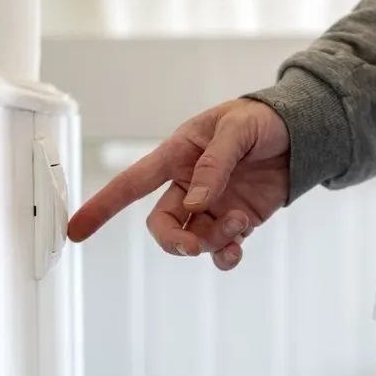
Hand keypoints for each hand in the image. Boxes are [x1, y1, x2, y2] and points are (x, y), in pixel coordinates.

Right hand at [67, 99, 289, 270]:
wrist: (299, 134)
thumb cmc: (260, 119)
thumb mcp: (236, 129)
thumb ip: (215, 164)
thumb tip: (197, 202)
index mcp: (178, 156)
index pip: (131, 183)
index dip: (102, 206)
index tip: (76, 230)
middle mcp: (188, 185)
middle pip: (162, 225)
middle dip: (175, 241)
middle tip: (196, 245)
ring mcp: (212, 206)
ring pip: (194, 240)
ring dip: (212, 242)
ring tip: (240, 224)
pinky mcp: (236, 220)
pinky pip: (220, 249)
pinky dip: (226, 256)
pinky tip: (238, 247)